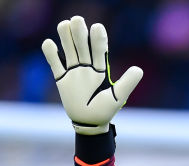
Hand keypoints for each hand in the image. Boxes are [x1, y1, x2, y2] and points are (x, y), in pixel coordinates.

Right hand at [41, 16, 142, 134]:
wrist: (89, 123)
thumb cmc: (105, 110)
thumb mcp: (117, 97)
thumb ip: (127, 83)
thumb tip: (139, 69)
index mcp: (101, 68)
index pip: (99, 50)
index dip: (98, 39)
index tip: (97, 27)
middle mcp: (87, 66)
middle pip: (82, 45)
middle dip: (80, 33)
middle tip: (77, 20)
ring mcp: (73, 71)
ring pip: (68, 50)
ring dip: (66, 37)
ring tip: (65, 25)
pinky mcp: (61, 78)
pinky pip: (55, 63)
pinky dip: (51, 53)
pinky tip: (50, 44)